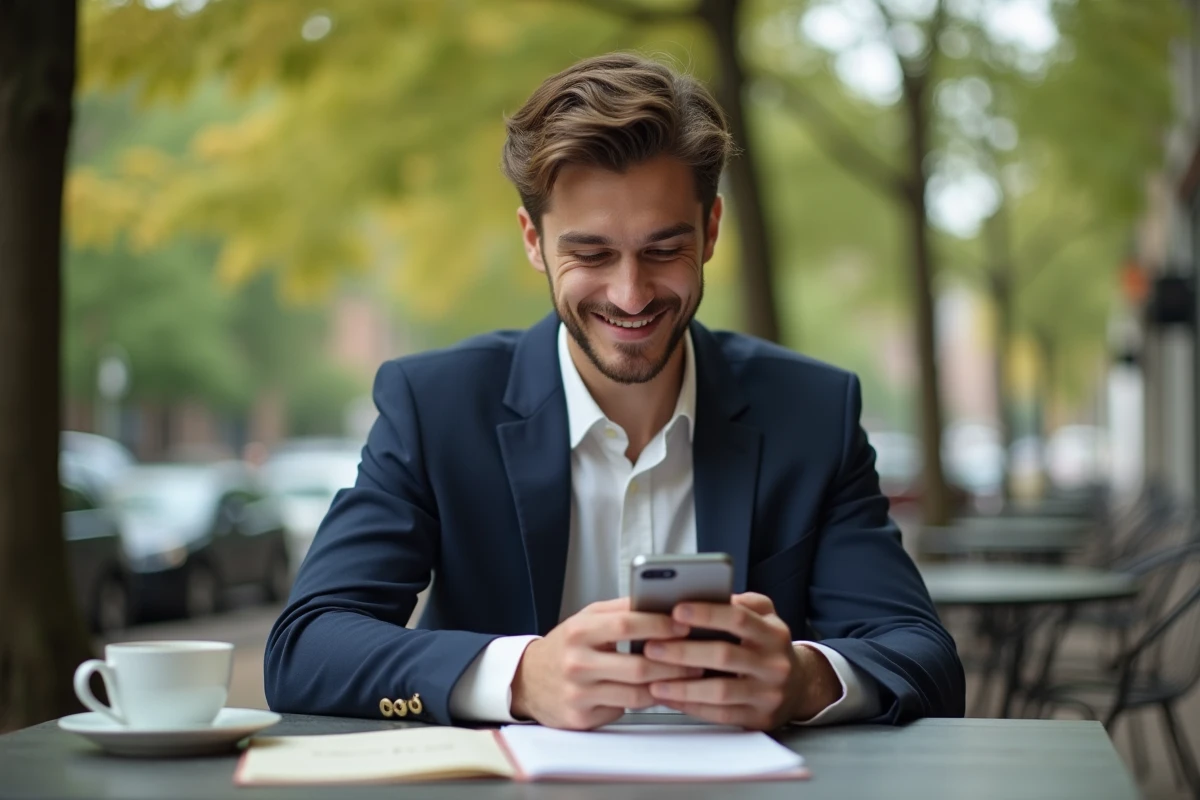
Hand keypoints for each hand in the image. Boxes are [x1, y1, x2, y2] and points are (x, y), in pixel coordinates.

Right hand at [510, 597, 703, 729]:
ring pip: (636, 693)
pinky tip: (663, 692)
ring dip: (668, 685)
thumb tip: (659, 600)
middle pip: (637, 665)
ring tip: (689, 676)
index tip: (684, 625)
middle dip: (674, 662)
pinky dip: (646, 701)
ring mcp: (578, 694)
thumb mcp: (585, 619)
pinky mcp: (582, 718)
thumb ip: (620, 611)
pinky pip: (624, 710)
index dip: (660, 625)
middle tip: (699, 657)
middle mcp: (576, 663)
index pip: (626, 624)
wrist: (527, 681)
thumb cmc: (565, 646)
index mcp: (579, 631)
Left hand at [642, 592, 841, 728]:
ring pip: (720, 691)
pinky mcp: (758, 718)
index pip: (739, 618)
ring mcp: (768, 693)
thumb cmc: (767, 646)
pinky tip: (669, 698)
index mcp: (773, 632)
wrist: (799, 686)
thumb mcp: (765, 617)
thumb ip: (740, 603)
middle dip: (683, 651)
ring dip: (682, 686)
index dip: (706, 613)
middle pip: (724, 655)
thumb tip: (704, 592)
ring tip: (654, 680)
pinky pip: (720, 714)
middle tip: (651, 647)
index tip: (675, 610)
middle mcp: (774, 663)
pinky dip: (691, 706)